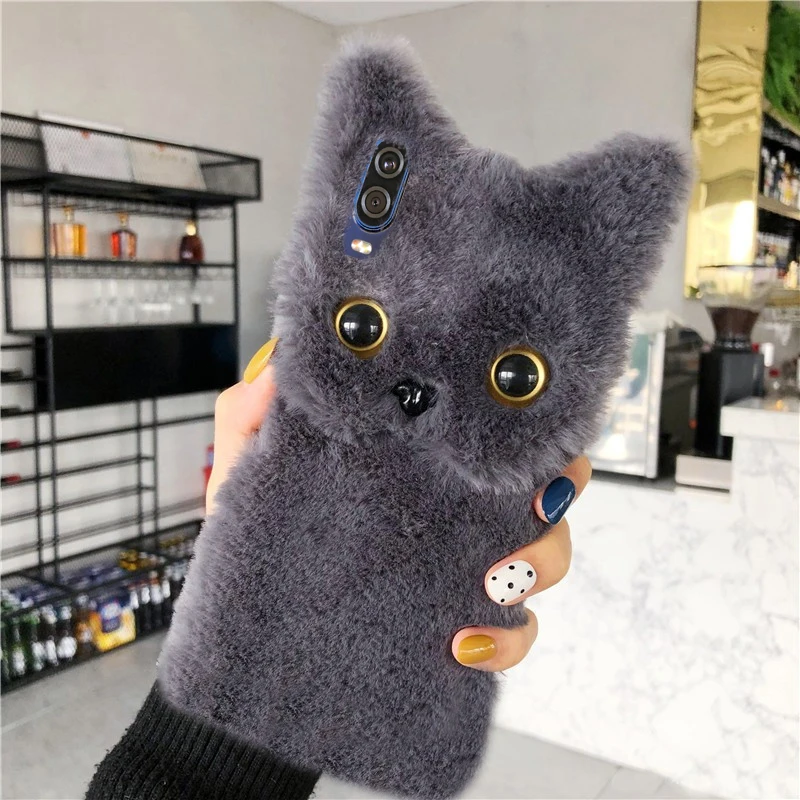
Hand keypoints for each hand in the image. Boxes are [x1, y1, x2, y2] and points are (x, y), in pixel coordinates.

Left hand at [208, 341, 591, 672]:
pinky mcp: (458, 629)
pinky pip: (512, 636)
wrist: (250, 626)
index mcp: (417, 469)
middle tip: (525, 510)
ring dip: (535, 567)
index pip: (490, 437)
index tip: (524, 438)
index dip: (527, 432)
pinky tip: (463, 642)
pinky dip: (506, 640)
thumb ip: (250, 419)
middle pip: (541, 495)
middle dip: (550, 500)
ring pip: (543, 561)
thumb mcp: (243, 472)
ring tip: (490, 581)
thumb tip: (279, 365)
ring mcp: (460, 573)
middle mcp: (452, 515)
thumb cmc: (256, 538)